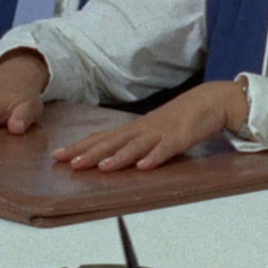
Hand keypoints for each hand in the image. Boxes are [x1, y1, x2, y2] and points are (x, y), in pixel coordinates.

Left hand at [53, 82, 246, 170]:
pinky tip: (144, 166)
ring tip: (103, 167)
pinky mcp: (180, 138)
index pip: (102, 138)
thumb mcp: (151, 130)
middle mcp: (143, 130)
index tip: (58, 156)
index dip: (80, 147)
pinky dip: (155, 157)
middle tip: (69, 163)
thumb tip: (109, 156)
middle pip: (113, 142)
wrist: (209, 101)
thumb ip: (133, 143)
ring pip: (136, 146)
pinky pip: (166, 149)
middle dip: (91, 153)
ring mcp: (161, 133)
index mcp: (135, 129)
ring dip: (119, 157)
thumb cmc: (179, 118)